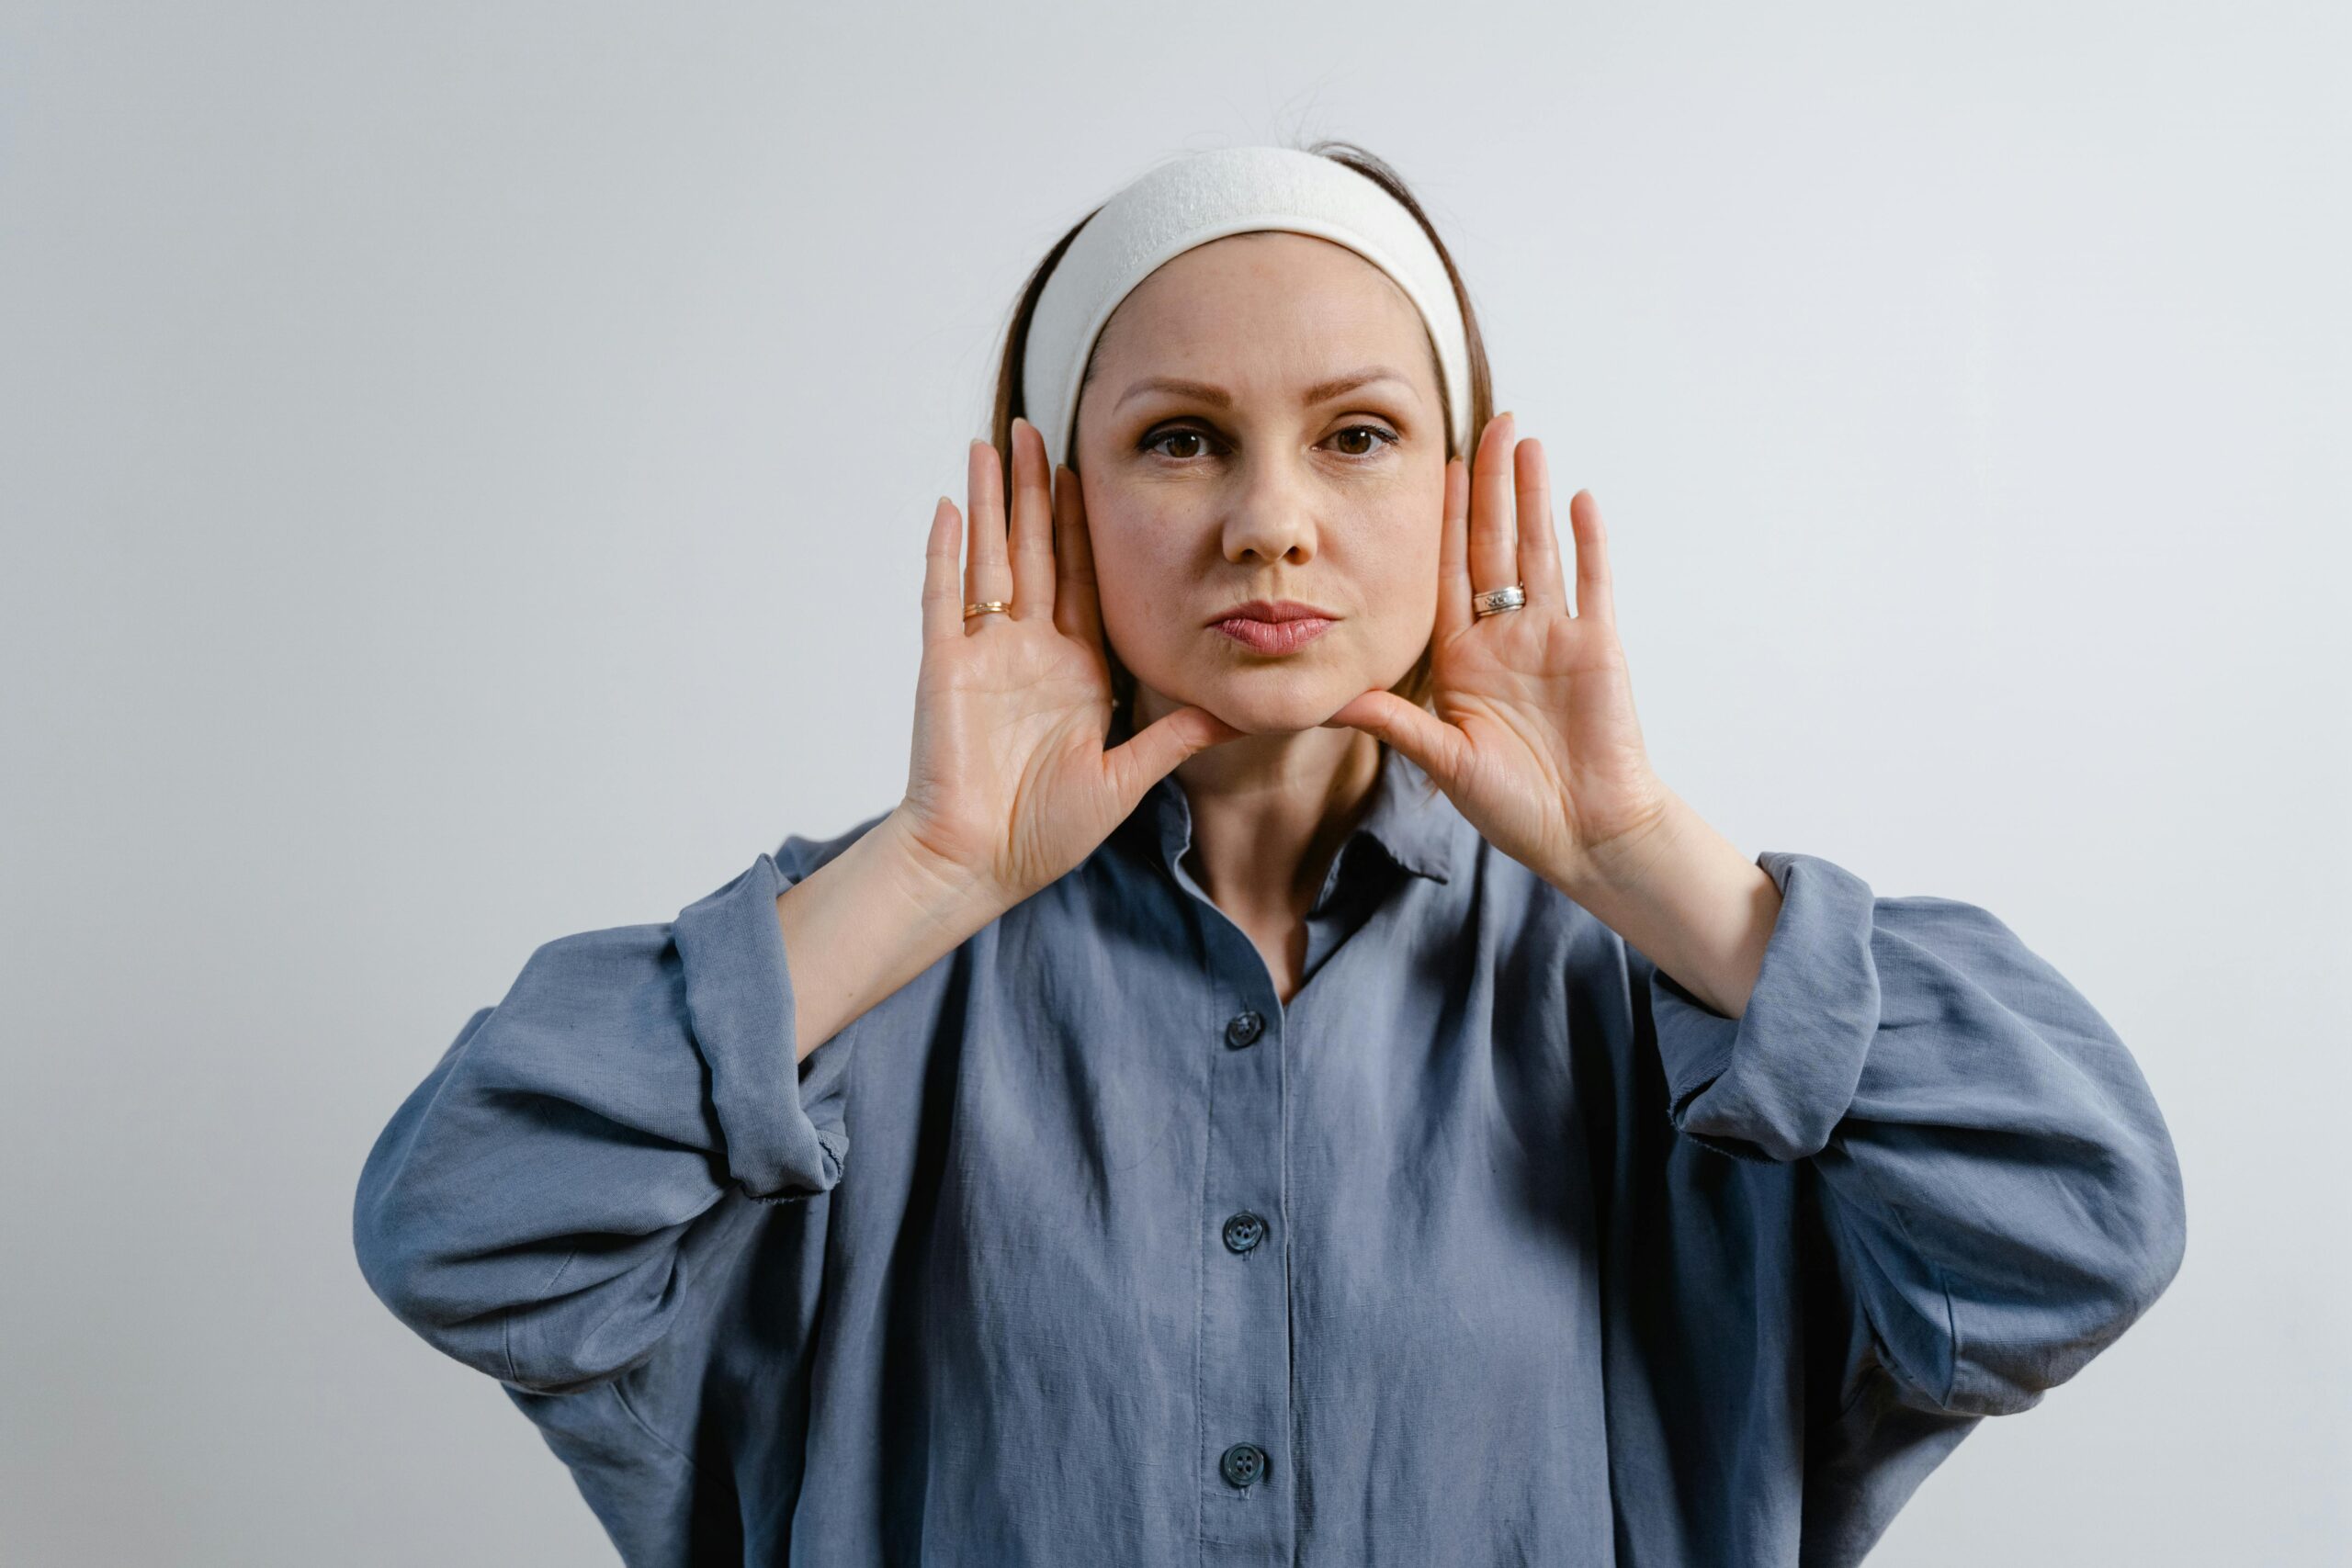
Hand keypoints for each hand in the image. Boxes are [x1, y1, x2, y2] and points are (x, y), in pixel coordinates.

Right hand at [890, 416, 1244, 905]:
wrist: (979, 866)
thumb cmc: (1043, 833)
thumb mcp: (1127, 779)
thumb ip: (1175, 738)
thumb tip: (1237, 711)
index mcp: (1074, 670)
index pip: (1083, 580)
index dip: (1085, 526)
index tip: (1090, 472)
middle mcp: (1028, 652)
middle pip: (1034, 551)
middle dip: (1036, 490)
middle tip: (1042, 428)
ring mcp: (983, 656)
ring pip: (988, 559)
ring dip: (991, 502)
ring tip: (994, 444)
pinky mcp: (944, 669)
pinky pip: (944, 599)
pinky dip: (946, 553)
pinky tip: (951, 505)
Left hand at [1327, 412, 1676, 896]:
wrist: (1585, 834)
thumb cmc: (1515, 806)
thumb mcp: (1442, 760)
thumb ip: (1394, 724)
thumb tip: (1330, 700)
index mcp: (1463, 658)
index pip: (1447, 572)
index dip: (1443, 520)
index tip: (1438, 468)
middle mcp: (1506, 638)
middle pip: (1494, 546)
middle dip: (1490, 486)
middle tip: (1489, 423)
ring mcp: (1554, 639)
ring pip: (1540, 552)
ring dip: (1533, 497)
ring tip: (1526, 442)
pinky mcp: (1597, 649)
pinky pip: (1592, 585)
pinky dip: (1588, 542)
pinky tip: (1579, 497)